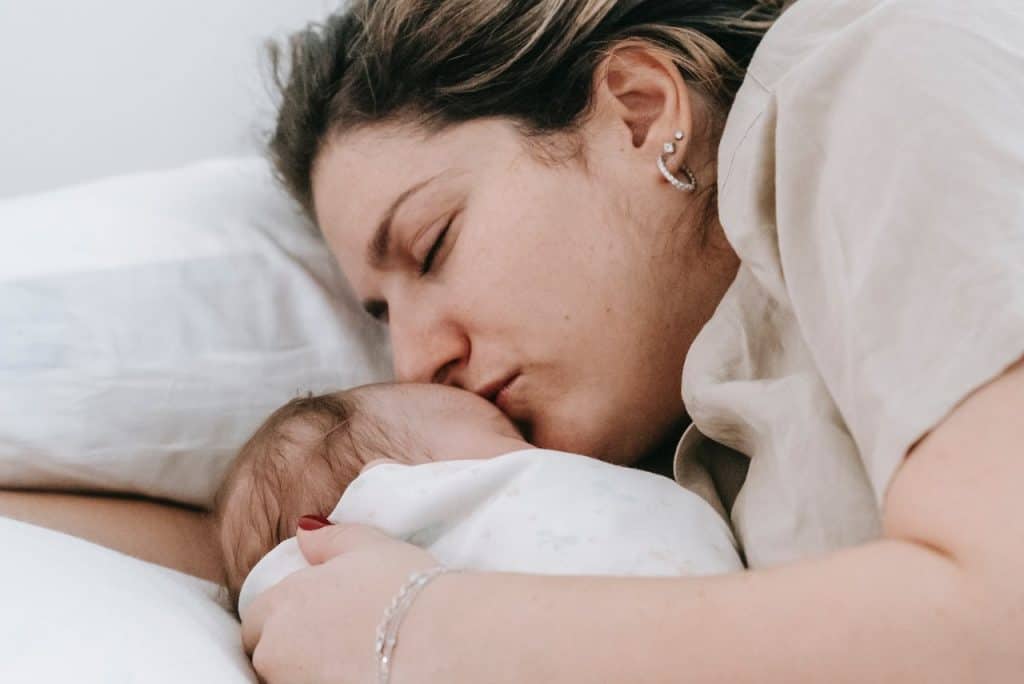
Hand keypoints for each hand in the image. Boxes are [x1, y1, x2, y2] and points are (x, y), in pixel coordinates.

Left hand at [241, 521, 438, 683]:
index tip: (316, 619)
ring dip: (305, 672)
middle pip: (266, 653)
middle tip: (334, 643)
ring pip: (286, 679)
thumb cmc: (409, 591)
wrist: (442, 643)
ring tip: (348, 664)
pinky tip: (356, 677)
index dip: (285, 617)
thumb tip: (304, 532)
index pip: (257, 617)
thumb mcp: (371, 547)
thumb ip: (329, 539)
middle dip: (289, 649)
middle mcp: (277, 649)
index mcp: (285, 602)